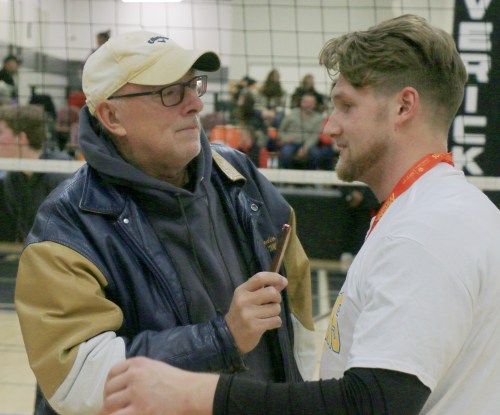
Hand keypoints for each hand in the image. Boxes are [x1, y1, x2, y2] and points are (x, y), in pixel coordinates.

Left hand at [98, 357, 217, 414]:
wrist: (191, 394)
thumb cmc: (176, 382)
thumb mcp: (155, 368)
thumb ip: (137, 372)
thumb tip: (120, 386)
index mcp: (138, 363)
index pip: (113, 372)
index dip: (110, 385)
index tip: (112, 393)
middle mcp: (134, 375)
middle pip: (109, 389)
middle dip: (109, 400)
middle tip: (114, 408)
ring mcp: (135, 393)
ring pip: (109, 404)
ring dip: (111, 411)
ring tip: (117, 413)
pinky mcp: (139, 410)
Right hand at [225, 272, 287, 353]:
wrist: (230, 336)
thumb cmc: (242, 314)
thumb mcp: (248, 298)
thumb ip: (263, 289)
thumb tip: (283, 282)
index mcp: (241, 291)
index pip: (260, 277)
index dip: (274, 277)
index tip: (283, 281)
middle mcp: (244, 300)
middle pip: (272, 292)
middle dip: (277, 298)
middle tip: (272, 304)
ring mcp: (248, 314)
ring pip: (276, 308)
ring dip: (275, 313)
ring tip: (266, 316)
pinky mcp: (255, 327)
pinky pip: (276, 320)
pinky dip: (275, 323)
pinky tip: (267, 324)